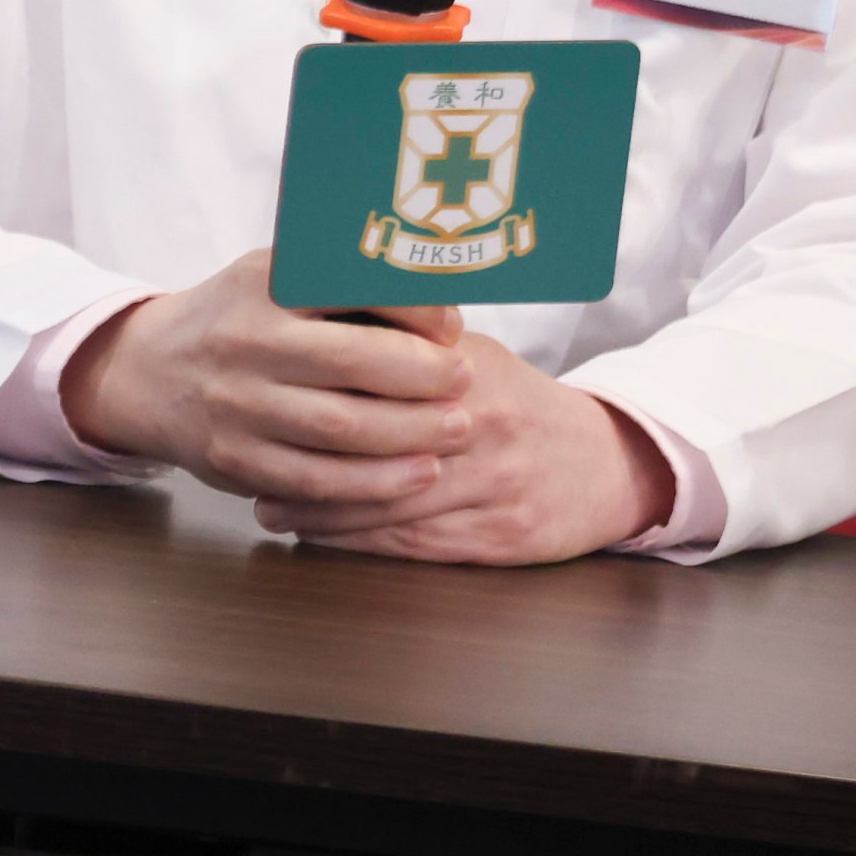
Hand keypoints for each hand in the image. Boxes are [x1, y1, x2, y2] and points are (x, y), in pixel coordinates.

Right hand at [58, 250, 475, 508]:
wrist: (146, 371)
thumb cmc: (237, 320)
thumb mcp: (273, 277)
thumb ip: (342, 284)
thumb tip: (443, 304)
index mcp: (261, 283)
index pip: (352, 287)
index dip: (415, 309)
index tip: (451, 326)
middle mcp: (244, 340)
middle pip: (353, 362)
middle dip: (424, 377)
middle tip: (465, 383)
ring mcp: (235, 404)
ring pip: (340, 428)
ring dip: (412, 433)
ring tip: (457, 430)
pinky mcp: (234, 458)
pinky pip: (316, 479)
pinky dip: (375, 482)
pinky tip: (417, 474)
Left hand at [256, 336, 676, 563]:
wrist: (606, 462)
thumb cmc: (517, 403)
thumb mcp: (470, 356)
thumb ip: (405, 338)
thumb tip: (324, 312)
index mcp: (469, 375)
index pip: (379, 384)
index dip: (315, 396)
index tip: (266, 403)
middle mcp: (484, 429)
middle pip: (378, 449)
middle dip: (306, 461)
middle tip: (249, 465)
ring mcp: (495, 487)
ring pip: (391, 503)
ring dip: (322, 510)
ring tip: (269, 507)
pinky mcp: (501, 537)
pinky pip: (416, 543)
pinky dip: (360, 542)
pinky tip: (318, 534)